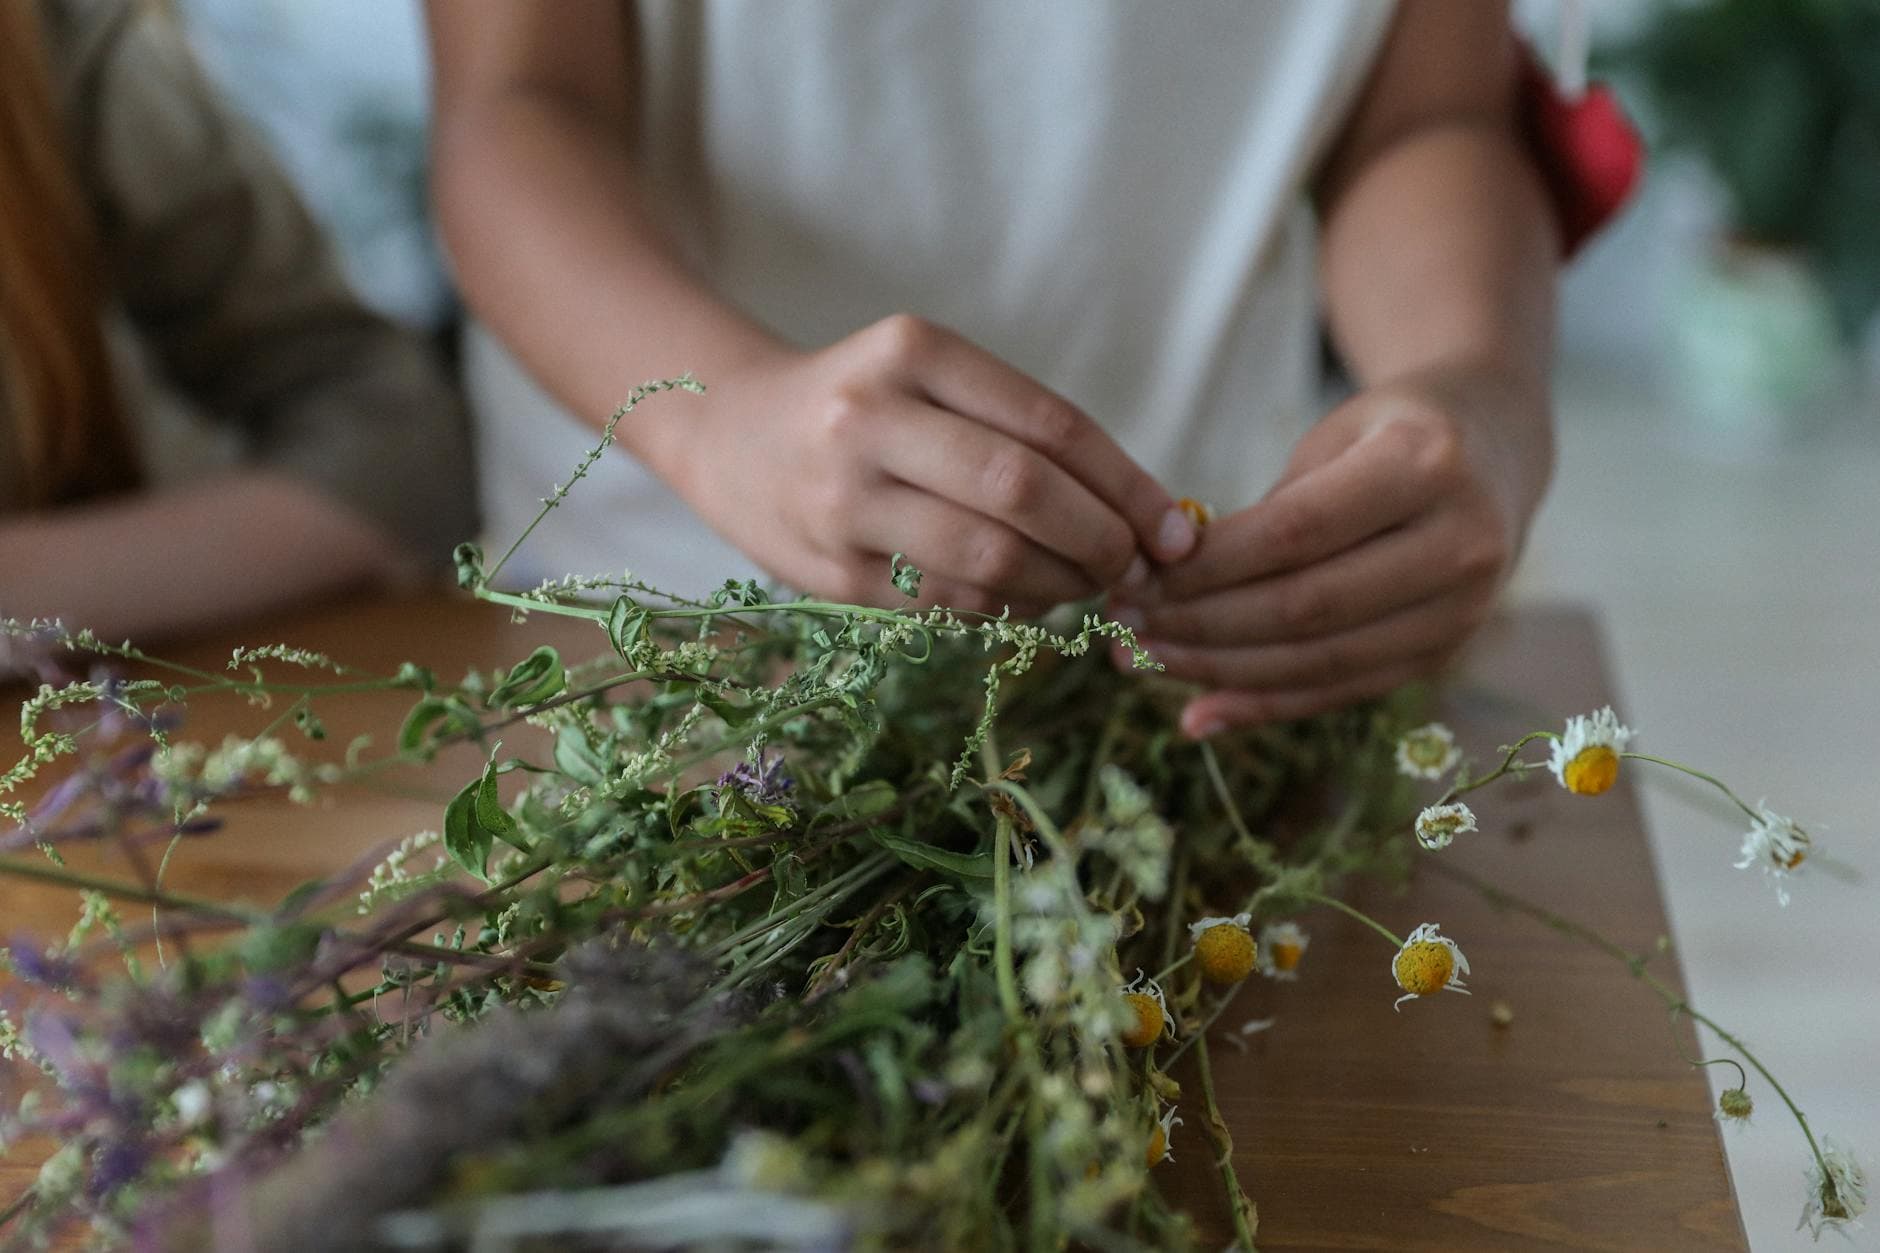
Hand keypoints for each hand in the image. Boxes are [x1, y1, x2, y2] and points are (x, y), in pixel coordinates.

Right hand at [666, 314, 1198, 614]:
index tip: (1173, 530)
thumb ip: (1022, 430)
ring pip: (989, 559)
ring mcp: (843, 500)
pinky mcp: (831, 572)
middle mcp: (870, 419)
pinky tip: (1024, 596)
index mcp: (912, 351)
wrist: (729, 435)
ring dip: (1060, 585)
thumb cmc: (865, 405)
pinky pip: (949, 602)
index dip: (1127, 486)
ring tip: (1083, 584)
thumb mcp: (930, 376)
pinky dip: (1008, 608)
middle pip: (1023, 492)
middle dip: (1100, 541)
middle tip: (1132, 566)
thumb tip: (1145, 518)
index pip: (1050, 425)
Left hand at [1111, 365, 1550, 733]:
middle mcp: (1460, 541)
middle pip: (1306, 607)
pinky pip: (1341, 692)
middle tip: (1123, 625)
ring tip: (1143, 662)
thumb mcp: (1333, 437)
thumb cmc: (1389, 433)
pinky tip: (1199, 714)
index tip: (1135, 576)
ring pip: (1321, 662)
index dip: (1207, 567)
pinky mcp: (1445, 652)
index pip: (1295, 533)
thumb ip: (1265, 512)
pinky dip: (1265, 706)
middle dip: (1200, 625)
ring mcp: (1462, 608)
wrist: (1495, 451)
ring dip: (1220, 671)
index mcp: (1426, 463)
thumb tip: (1166, 584)